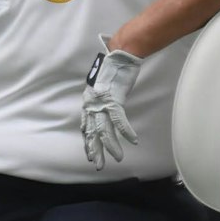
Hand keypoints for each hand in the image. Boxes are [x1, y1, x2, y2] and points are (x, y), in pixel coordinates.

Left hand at [81, 35, 142, 168]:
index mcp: (88, 101)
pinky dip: (126, 131)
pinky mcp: (114, 99)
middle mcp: (92, 104)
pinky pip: (119, 120)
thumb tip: (105, 108)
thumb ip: (101, 100)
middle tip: (98, 165)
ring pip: (105, 130)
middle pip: (92, 132)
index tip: (90, 154)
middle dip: (95, 150)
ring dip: (112, 146)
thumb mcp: (103, 88)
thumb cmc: (113, 69)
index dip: (88, 141)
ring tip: (118, 158)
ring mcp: (102, 102)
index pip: (86, 126)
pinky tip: (133, 141)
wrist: (119, 55)